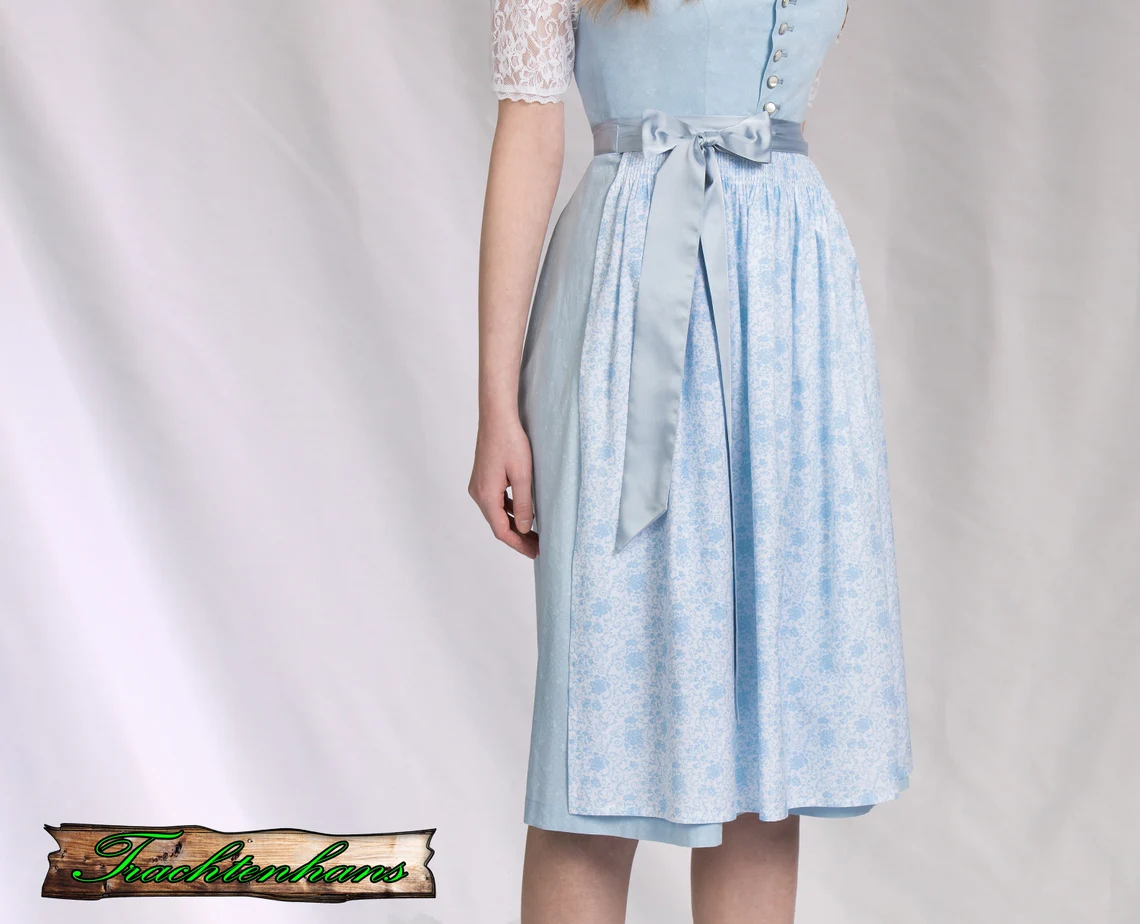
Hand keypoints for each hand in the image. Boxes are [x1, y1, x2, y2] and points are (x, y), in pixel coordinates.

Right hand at [468, 413, 538, 558]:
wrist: (496, 417)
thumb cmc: (510, 441)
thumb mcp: (523, 474)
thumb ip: (524, 503)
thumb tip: (525, 528)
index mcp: (486, 495)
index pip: (502, 531)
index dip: (519, 544)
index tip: (536, 552)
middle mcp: (478, 493)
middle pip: (498, 524)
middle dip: (518, 537)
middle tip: (538, 546)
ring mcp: (478, 486)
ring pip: (497, 514)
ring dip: (514, 525)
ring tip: (534, 533)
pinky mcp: (483, 479)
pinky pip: (495, 502)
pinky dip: (509, 511)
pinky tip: (523, 513)